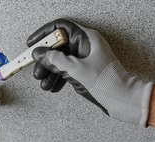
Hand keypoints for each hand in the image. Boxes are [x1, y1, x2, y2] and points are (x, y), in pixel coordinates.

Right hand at [27, 18, 152, 125]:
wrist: (122, 99)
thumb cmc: (105, 82)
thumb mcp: (75, 69)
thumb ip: (55, 60)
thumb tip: (39, 53)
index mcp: (86, 38)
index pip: (60, 28)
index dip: (44, 34)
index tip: (32, 44)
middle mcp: (85, 46)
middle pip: (58, 46)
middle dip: (45, 59)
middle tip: (37, 71)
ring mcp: (85, 59)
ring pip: (61, 60)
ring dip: (50, 72)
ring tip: (44, 84)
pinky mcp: (85, 71)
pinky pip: (67, 70)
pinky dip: (58, 78)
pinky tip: (53, 87)